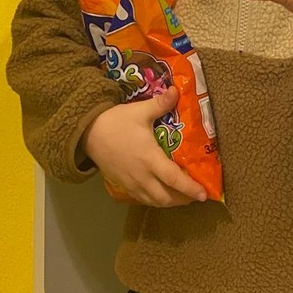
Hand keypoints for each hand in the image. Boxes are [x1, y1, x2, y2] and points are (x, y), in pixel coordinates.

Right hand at [81, 87, 207, 206]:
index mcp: (150, 158)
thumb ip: (161, 103)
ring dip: (170, 202)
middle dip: (183, 199)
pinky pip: (142, 198)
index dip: (190, 188)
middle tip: (196, 195)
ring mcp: (131, 183)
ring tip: (182, 197)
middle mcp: (142, 176)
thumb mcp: (140, 111)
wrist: (88, 133)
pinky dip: (155, 199)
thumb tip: (177, 91)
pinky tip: (160, 192)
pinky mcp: (122, 185)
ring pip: (154, 201)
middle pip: (166, 197)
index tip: (204, 195)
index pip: (174, 179)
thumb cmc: (116, 122)